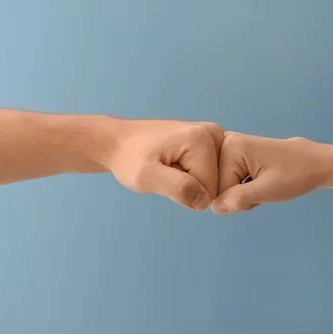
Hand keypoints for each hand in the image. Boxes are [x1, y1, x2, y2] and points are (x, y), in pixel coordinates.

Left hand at [107, 119, 223, 210]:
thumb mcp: (145, 177)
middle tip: (165, 171)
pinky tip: (174, 162)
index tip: (164, 176)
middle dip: (188, 185)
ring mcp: (212, 135)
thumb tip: (204, 200)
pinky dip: (190, 173)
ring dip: (188, 180)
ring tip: (168, 166)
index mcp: (202, 139)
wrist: (119, 141)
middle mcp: (212, 133)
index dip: (185, 192)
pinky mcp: (208, 140)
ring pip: (212, 178)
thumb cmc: (129, 158)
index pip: (209, 188)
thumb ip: (176, 188)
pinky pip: (208, 171)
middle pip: (213, 182)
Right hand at [211, 132, 325, 213]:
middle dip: (238, 195)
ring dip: (243, 193)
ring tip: (263, 185)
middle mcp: (227, 142)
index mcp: (231, 146)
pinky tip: (260, 182)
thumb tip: (214, 208)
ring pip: (224, 185)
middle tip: (262, 189)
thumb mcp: (267, 191)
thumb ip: (238, 199)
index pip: (217, 188)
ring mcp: (232, 147)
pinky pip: (230, 180)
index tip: (259, 190)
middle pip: (219, 185)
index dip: (237, 198)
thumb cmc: (295, 175)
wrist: (316, 164)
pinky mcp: (238, 154)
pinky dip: (245, 187)